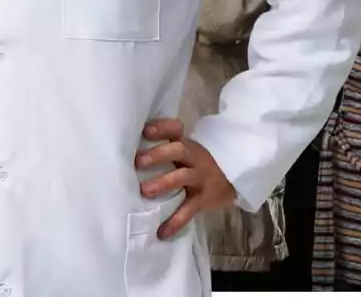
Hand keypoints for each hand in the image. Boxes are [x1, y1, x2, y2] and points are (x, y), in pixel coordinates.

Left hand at [136, 118, 235, 239]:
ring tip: (146, 190)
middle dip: (158, 154)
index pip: (175, 129)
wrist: (232, 180)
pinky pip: (188, 210)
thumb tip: (128, 152)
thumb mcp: (187, 153)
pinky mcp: (203, 199)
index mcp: (186, 144)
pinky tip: (162, 232)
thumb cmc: (197, 165)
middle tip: (139, 161)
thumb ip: (165, 149)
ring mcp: (199, 178)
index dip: (162, 127)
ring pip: (183, 177)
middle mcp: (194, 158)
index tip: (145, 130)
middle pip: (179, 150)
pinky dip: (175, 222)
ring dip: (164, 183)